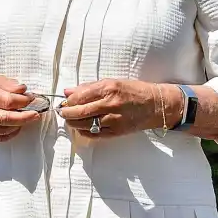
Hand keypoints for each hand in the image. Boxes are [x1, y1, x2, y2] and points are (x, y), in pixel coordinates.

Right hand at [0, 77, 41, 140]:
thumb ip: (10, 84)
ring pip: (3, 130)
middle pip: (5, 118)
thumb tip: (24, 90)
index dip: (23, 101)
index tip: (32, 99)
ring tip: (26, 119)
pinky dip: (11, 133)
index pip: (8, 100)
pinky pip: (0, 137)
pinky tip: (16, 126)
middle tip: (35, 115)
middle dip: (24, 118)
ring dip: (18, 126)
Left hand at [59, 79, 176, 137]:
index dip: (68, 101)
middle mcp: (110, 104)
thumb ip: (88, 87)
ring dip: (73, 123)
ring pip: (84, 125)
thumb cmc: (134, 91)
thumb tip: (67, 91)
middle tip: (63, 112)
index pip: (79, 97)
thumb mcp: (112, 82)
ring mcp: (113, 120)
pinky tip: (82, 127)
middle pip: (79, 112)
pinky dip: (83, 131)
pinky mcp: (115, 132)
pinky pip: (93, 134)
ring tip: (71, 119)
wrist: (155, 105)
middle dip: (67, 113)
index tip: (64, 102)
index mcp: (108, 88)